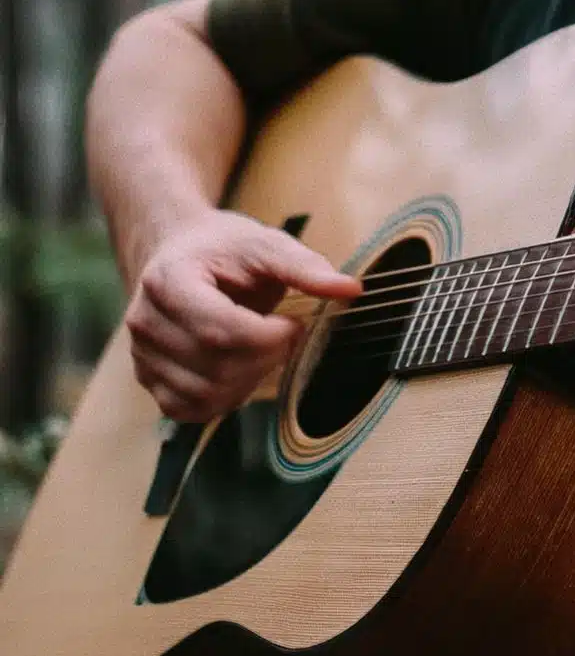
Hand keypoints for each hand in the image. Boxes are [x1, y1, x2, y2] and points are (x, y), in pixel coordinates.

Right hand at [125, 209, 360, 423]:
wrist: (180, 251)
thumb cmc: (224, 249)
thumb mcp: (266, 245)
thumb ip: (306, 267)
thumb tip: (351, 289)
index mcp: (167, 282)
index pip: (222, 332)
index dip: (270, 338)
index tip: (292, 322)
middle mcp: (144, 322)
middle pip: (218, 367)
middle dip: (266, 357)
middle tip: (281, 334)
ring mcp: (142, 355)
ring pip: (207, 395)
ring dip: (249, 379)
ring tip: (260, 347)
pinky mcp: (150, 380)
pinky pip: (191, 410)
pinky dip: (224, 398)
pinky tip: (239, 369)